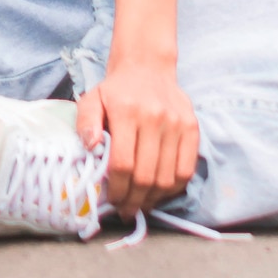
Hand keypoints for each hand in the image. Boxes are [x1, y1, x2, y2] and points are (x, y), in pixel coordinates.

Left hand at [77, 58, 197, 215]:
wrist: (147, 67)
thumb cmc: (116, 91)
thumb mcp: (92, 99)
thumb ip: (85, 122)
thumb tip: (91, 147)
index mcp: (127, 112)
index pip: (123, 163)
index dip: (117, 189)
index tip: (112, 201)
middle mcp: (155, 118)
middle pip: (146, 175)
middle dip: (134, 200)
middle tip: (127, 210)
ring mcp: (177, 123)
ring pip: (168, 177)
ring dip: (154, 199)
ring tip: (142, 204)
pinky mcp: (192, 127)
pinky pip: (187, 169)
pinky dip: (175, 187)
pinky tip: (161, 192)